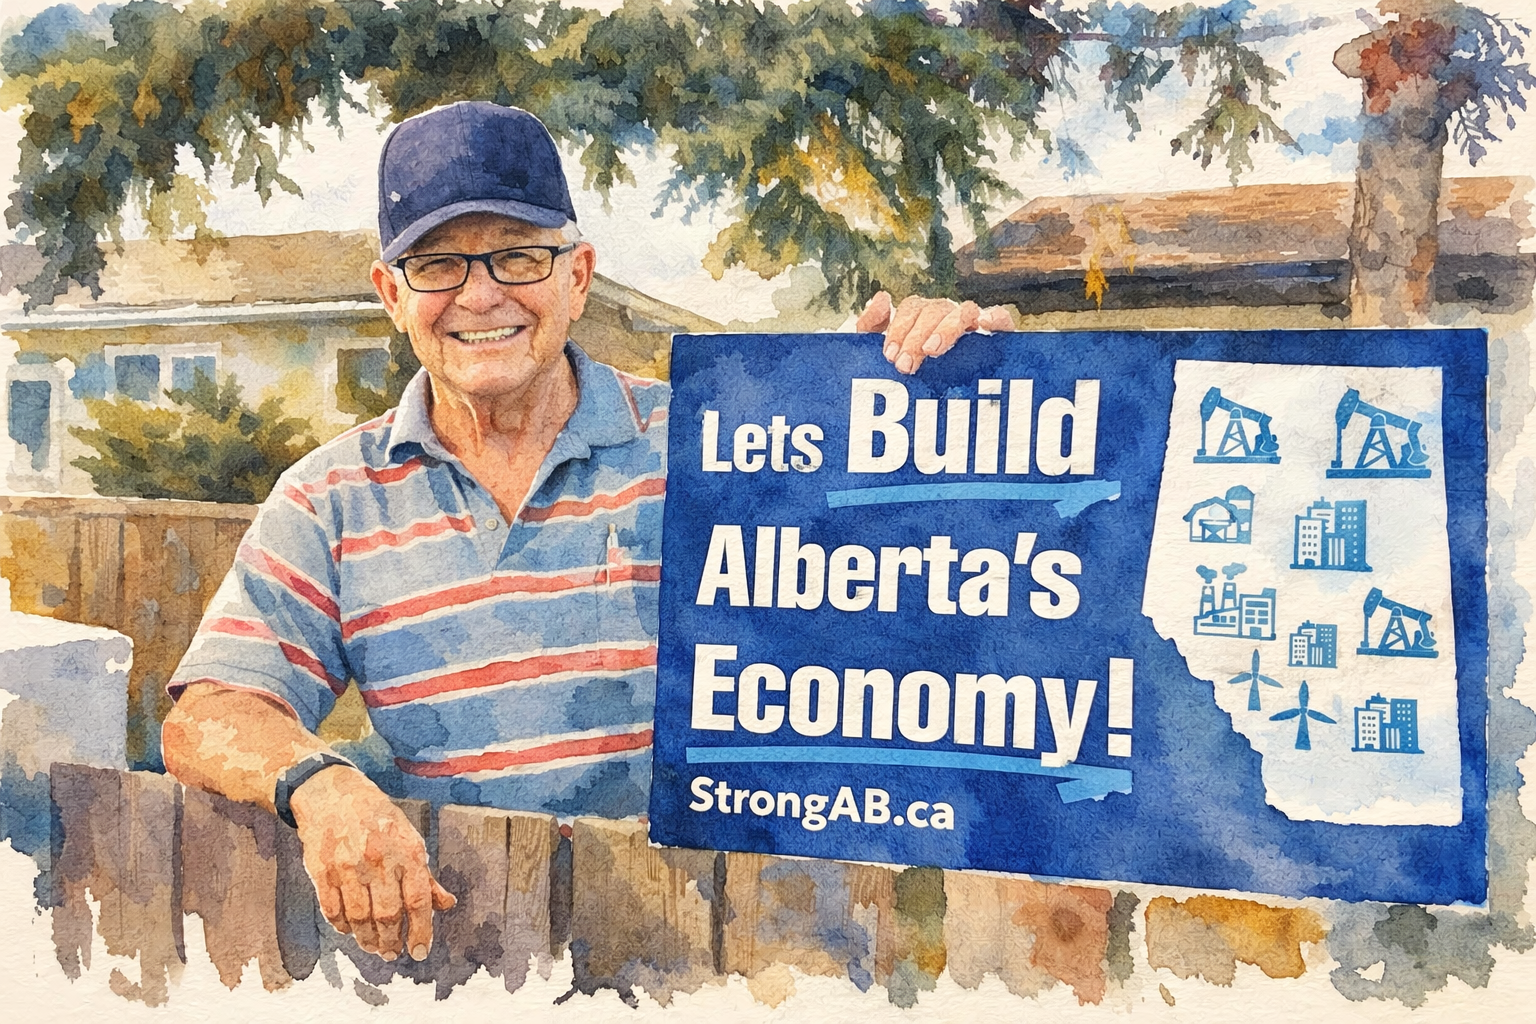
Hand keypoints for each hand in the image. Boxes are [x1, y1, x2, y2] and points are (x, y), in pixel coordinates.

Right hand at [291, 765, 455, 960]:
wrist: (331, 793)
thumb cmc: (376, 818)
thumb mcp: (409, 838)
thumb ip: (426, 876)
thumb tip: (447, 904)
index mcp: (406, 850)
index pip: (418, 900)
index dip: (421, 930)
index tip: (421, 951)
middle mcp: (378, 859)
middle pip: (387, 914)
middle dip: (392, 941)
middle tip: (393, 954)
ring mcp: (348, 866)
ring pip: (359, 918)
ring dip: (368, 939)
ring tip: (374, 947)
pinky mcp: (321, 871)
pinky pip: (333, 910)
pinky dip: (342, 926)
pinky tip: (350, 930)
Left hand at [858, 291, 1015, 374]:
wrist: (947, 414)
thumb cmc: (913, 379)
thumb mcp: (885, 355)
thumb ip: (872, 326)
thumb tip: (882, 297)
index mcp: (923, 317)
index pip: (911, 308)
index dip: (899, 328)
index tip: (890, 355)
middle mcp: (949, 316)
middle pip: (934, 310)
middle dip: (916, 336)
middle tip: (904, 366)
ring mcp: (975, 324)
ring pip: (964, 311)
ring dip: (946, 328)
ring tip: (932, 350)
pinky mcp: (1000, 336)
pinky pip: (1001, 318)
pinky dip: (995, 316)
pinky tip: (984, 325)